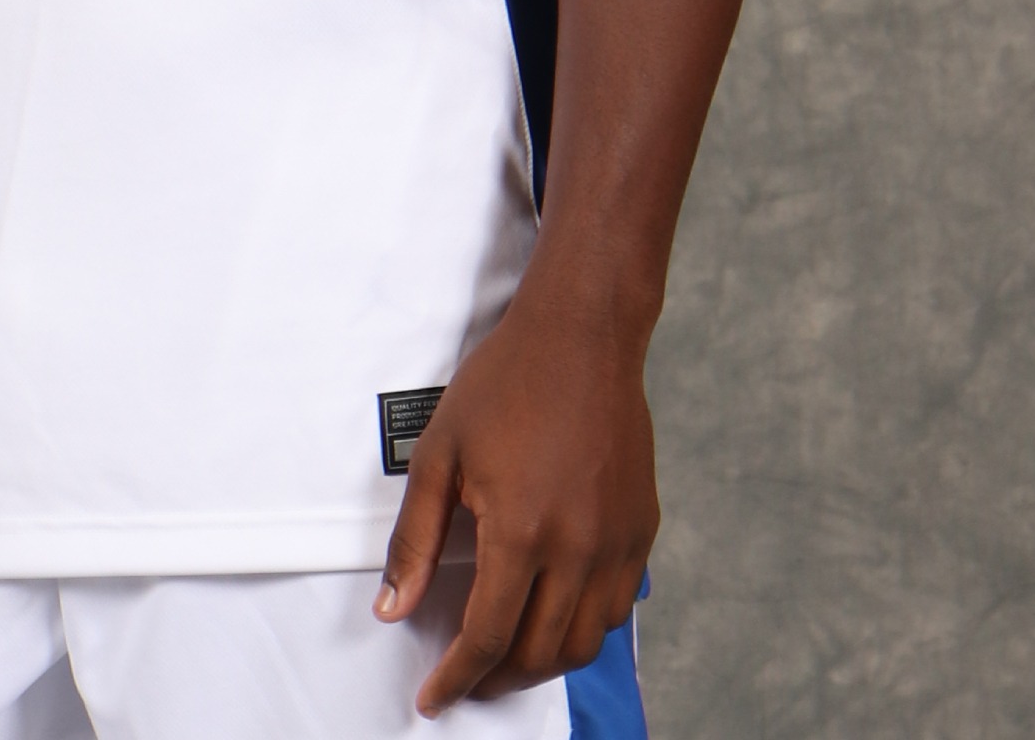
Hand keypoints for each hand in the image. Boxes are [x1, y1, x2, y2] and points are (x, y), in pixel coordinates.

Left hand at [374, 265, 656, 715]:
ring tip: (505, 656)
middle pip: (537, 653)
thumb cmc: (506, 383)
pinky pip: (616, 609)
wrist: (581, 336)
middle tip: (466, 679)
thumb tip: (393, 607)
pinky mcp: (641, 530)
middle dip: (496, 679)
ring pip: (582, 642)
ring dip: (541, 662)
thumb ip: (416, 540)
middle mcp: (577, 548)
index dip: (456, 678)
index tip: (435, 698)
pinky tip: (553, 615)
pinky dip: (582, 628)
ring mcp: (617, 543)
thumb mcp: (441, 454)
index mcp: (521, 531)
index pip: (486, 638)